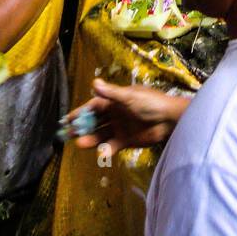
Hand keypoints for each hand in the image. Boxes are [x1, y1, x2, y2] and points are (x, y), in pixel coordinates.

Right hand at [67, 78, 189, 156]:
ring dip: (91, 139)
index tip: (66, 120)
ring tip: (80, 144)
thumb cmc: (150, 103)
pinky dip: (106, 150)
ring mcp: (120, 128)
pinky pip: (112, 146)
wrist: (169, 119)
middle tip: (67, 135)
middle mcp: (115, 114)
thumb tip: (94, 83)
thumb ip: (111, 93)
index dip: (80, 112)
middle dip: (81, 127)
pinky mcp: (127, 141)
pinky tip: (101, 153)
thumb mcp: (129, 97)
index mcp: (115, 101)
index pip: (93, 106)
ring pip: (101, 135)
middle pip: (94, 122)